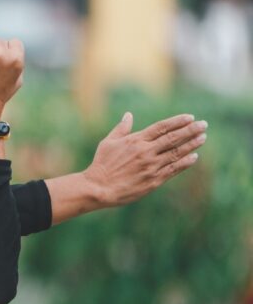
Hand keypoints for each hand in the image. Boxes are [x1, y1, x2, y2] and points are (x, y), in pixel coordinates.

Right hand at [83, 112, 205, 206]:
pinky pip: (173, 169)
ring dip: (191, 145)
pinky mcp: (153, 180)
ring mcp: (151, 166)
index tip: (190, 117)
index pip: (161, 127)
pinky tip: (194, 157)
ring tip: (203, 138)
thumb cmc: (101, 164)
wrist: (98, 188)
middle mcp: (146, 152)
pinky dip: (184, 163)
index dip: (177, 122)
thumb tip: (128, 115)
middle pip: (173, 138)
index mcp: (135, 140)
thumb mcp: (108, 142)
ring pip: (176, 153)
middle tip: (204, 125)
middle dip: (190, 130)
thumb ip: (121, 128)